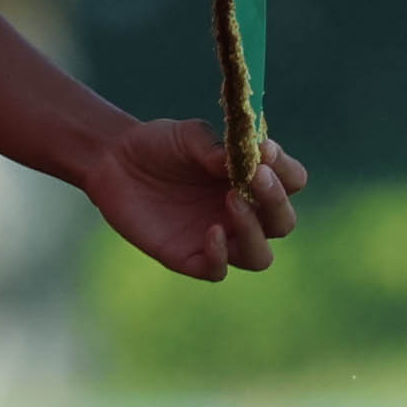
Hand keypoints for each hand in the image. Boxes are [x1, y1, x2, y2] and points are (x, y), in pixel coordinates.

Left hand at [81, 117, 307, 278]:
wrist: (114, 161)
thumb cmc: (159, 144)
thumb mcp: (187, 136)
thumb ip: (215, 149)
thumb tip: (244, 162)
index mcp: (252, 179)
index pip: (292, 181)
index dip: (286, 169)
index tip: (266, 150)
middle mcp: (244, 212)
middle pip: (283, 221)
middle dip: (275, 201)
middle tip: (254, 177)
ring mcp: (220, 237)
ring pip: (260, 256)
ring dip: (254, 232)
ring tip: (232, 201)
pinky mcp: (190, 257)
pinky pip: (218, 271)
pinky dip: (220, 256)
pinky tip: (209, 231)